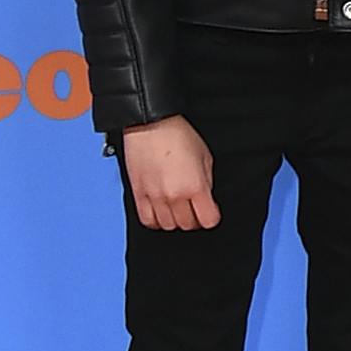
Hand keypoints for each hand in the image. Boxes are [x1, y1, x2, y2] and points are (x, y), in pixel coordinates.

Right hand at [123, 115, 218, 232]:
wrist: (151, 125)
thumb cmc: (178, 134)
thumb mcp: (205, 156)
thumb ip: (207, 181)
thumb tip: (206, 196)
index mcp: (195, 186)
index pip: (208, 220)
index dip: (211, 217)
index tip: (210, 212)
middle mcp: (175, 196)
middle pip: (187, 225)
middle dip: (194, 219)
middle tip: (194, 208)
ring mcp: (155, 198)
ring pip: (168, 226)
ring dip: (175, 220)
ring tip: (178, 209)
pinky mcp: (139, 195)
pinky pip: (147, 221)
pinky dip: (156, 221)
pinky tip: (161, 212)